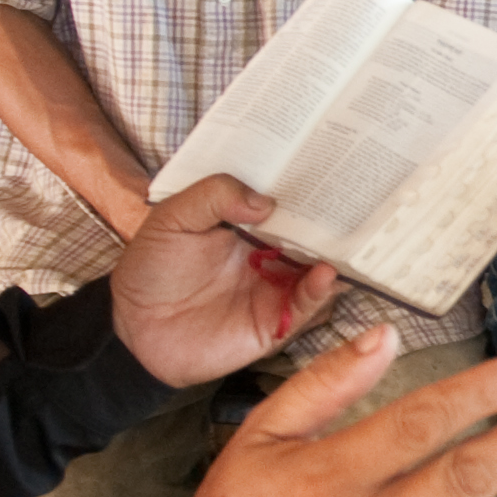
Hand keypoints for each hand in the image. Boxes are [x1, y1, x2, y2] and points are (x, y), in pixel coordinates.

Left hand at [108, 175, 340, 386]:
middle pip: (312, 234)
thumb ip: (213, 197)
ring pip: (318, 268)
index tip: (334, 166)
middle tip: (363, 200)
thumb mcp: (172, 218)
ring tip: (350, 239)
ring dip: (336, 255)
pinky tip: (325, 274)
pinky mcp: (275, 322)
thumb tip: (266, 201)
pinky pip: (305, 306)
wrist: (134, 330)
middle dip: (335, 219)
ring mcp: (275, 287)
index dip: (309, 186)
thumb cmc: (150, 269)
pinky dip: (319, 290)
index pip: (286, 201)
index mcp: (247, 223)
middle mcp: (269, 253)